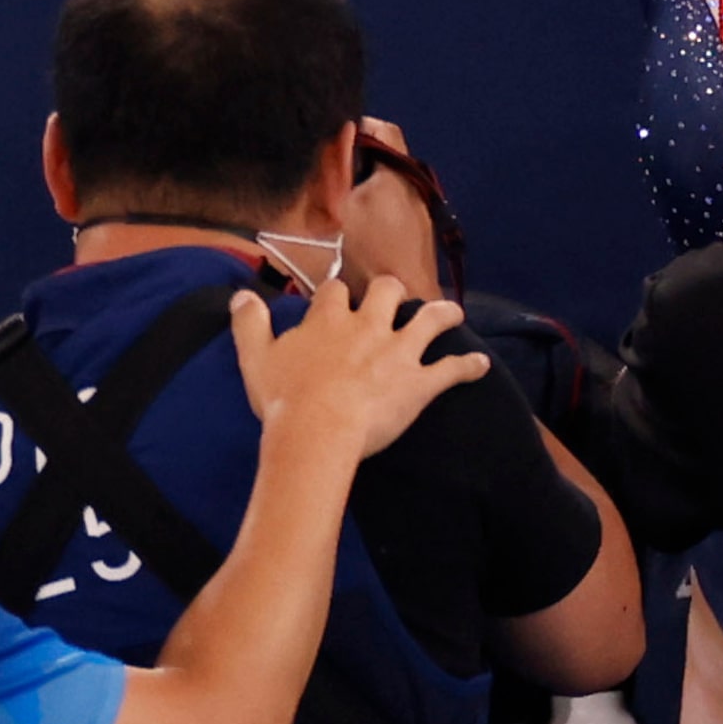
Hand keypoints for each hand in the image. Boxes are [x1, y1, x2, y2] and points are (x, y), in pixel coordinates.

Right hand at [231, 274, 486, 457]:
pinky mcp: (419, 382)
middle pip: (386, 291)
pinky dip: (468, 367)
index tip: (337, 297)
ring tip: (452, 313)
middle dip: (391, 292)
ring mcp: (398, 352)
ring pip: (430, 319)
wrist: (318, 432)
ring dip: (443, 314)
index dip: (336, 293)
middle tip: (393, 298)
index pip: (334, 291)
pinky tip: (481, 365)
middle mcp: (368, 325)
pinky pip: (451, 370)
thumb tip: (241, 296)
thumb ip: (249, 323)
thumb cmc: (284, 399)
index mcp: (329, 319)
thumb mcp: (255, 358)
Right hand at [338, 117, 440, 299]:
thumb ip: (330, 174)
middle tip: (324, 175)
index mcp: (398, 173)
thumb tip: (327, 144)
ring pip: (386, 184)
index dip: (356, 126)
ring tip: (334, 204)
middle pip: (383, 158)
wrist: (406, 304)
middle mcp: (415, 187)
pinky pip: (392, 208)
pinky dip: (373, 209)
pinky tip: (352, 231)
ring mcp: (420, 213)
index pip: (382, 128)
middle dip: (354, 162)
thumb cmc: (370, 255)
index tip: (329, 141)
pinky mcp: (419, 236)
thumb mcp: (338, 210)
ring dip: (362, 188)